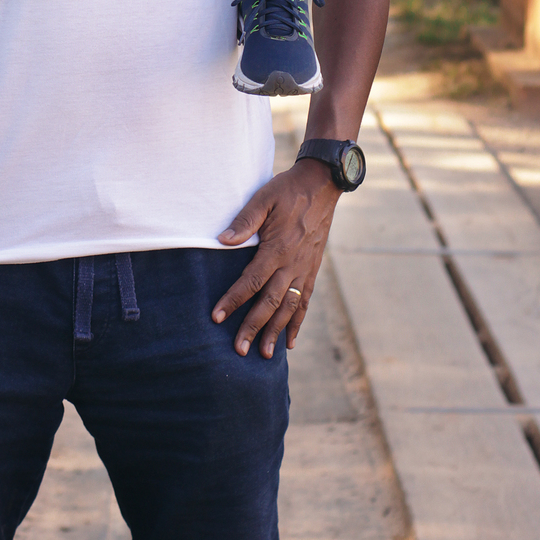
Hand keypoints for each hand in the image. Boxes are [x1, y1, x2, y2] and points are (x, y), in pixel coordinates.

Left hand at [211, 160, 340, 358]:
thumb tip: (222, 241)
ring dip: (276, 332)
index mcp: (277, 248)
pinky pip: (304, 302)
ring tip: (264, 353)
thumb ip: (244, 221)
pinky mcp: (312, 270)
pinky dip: (297, 322)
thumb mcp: (263, 198)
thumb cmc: (288, 190)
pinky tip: (290, 341)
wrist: (322, 185)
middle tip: (238, 349)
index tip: (217, 317)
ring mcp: (304, 270)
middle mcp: (292, 264)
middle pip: (270, 302)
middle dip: (253, 327)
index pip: (251, 281)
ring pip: (289, 308)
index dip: (233, 300)